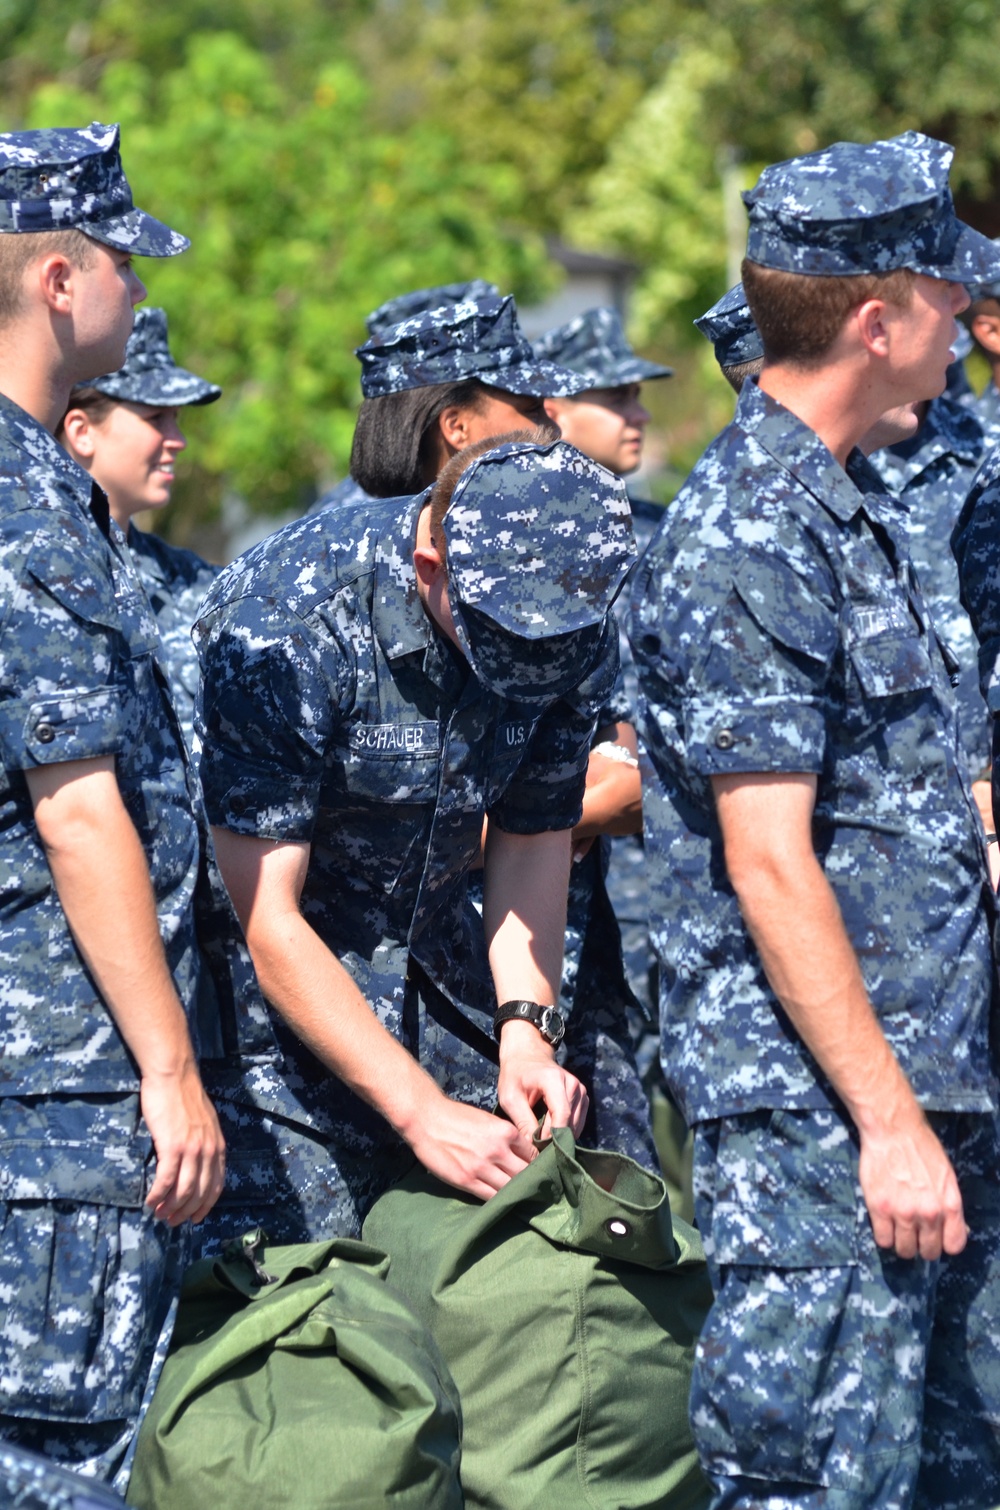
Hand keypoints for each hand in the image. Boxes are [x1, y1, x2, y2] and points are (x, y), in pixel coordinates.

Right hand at [141, 1062, 225, 1226]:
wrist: (173, 1075)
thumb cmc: (184, 1096)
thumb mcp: (205, 1122)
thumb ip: (204, 1143)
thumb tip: (195, 1164)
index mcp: (217, 1146)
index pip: (216, 1185)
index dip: (205, 1206)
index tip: (195, 1218)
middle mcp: (208, 1150)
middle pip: (200, 1193)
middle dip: (186, 1212)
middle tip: (171, 1221)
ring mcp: (191, 1149)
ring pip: (183, 1190)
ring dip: (170, 1207)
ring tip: (159, 1215)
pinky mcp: (172, 1146)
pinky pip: (165, 1180)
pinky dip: (157, 1195)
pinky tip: (149, 1201)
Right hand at [406, 1095, 534, 1200]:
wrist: (426, 1119)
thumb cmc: (457, 1117)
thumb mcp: (488, 1120)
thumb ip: (505, 1136)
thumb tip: (522, 1152)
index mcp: (506, 1132)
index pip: (533, 1154)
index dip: (538, 1164)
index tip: (540, 1171)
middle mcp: (498, 1150)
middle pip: (526, 1174)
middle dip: (532, 1181)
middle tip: (534, 1189)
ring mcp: (482, 1167)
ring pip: (511, 1188)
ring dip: (516, 1193)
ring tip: (520, 1198)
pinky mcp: (467, 1180)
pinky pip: (491, 1197)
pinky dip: (499, 1201)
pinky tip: (502, 1201)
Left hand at [497, 1020, 588, 1142]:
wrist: (527, 1054)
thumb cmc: (515, 1074)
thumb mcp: (510, 1097)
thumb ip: (523, 1122)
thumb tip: (534, 1149)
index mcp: (554, 1080)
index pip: (562, 1116)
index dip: (551, 1137)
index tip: (536, 1148)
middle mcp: (573, 1084)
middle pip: (569, 1123)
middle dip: (554, 1139)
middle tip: (536, 1148)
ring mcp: (581, 1090)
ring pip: (575, 1126)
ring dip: (559, 1136)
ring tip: (540, 1139)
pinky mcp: (583, 1097)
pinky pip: (577, 1123)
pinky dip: (565, 1131)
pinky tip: (549, 1131)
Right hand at [858, 1111, 966, 1260]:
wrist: (893, 1129)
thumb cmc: (921, 1147)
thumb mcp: (946, 1175)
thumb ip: (949, 1204)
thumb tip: (956, 1228)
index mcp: (949, 1204)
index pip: (954, 1245)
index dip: (944, 1244)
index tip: (936, 1238)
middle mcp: (928, 1213)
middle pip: (928, 1251)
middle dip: (922, 1246)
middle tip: (914, 1234)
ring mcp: (903, 1212)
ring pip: (905, 1250)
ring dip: (902, 1243)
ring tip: (898, 1229)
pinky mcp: (879, 1208)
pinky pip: (883, 1240)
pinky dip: (884, 1236)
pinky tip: (884, 1223)